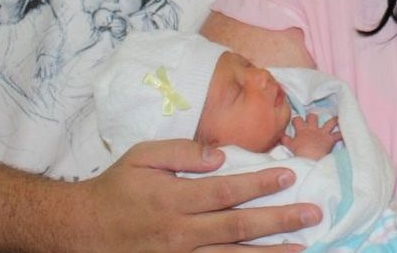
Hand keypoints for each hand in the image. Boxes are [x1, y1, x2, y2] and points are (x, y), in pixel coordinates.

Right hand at [60, 138, 320, 251]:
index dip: (260, 183)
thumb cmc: (117, 188)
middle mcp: (181, 232)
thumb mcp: (142, 157)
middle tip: (313, 214)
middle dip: (279, 220)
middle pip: (239, 226)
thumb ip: (181, 153)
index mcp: (174, 199)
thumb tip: (219, 156)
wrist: (84, 229)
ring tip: (303, 248)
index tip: (289, 174)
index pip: (226, 190)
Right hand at [282, 115, 341, 159]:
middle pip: (312, 117)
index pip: (297, 119)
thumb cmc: (298, 154)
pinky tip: (347, 132)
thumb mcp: (289, 146)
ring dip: (333, 120)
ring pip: (329, 122)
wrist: (309, 159)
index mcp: (301, 130)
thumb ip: (285, 140)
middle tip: (313, 119)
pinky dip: (342, 133)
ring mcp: (322, 133)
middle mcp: (312, 129)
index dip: (297, 119)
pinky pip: (338, 134)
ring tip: (337, 118)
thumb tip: (280, 135)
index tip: (296, 121)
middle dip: (313, 117)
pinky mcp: (330, 139)